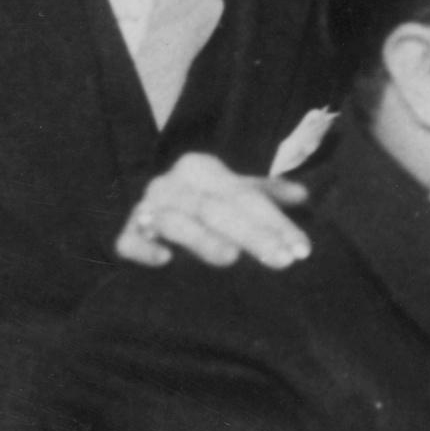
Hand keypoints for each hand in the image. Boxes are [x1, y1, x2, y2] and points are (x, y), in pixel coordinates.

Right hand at [114, 150, 309, 269]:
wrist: (152, 212)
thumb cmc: (205, 202)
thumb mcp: (235, 192)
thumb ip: (267, 193)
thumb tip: (303, 195)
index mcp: (200, 168)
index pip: (245, 195)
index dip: (277, 223)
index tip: (302, 249)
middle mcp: (171, 184)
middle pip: (216, 209)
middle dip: (252, 235)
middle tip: (282, 261)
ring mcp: (146, 209)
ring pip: (175, 223)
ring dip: (202, 240)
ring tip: (231, 258)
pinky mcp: (126, 235)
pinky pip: (129, 241)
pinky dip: (144, 248)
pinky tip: (163, 259)